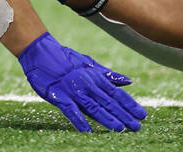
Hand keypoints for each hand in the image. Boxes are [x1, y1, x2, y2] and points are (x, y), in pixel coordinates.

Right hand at [19, 33, 145, 131]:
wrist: (40, 51)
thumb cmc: (65, 59)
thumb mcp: (89, 65)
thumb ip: (108, 75)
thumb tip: (129, 81)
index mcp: (95, 78)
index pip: (117, 94)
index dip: (130, 105)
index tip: (142, 115)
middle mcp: (87, 85)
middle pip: (108, 102)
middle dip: (124, 115)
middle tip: (137, 127)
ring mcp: (73, 90)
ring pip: (93, 106)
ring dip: (106, 118)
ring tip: (119, 128)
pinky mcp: (59, 95)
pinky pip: (70, 109)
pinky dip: (78, 119)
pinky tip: (86, 130)